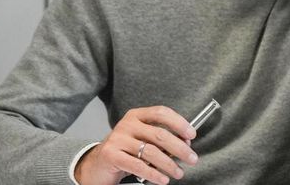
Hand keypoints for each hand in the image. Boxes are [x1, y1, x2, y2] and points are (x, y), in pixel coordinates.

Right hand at [75, 106, 198, 184]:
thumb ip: (161, 138)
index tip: (191, 135)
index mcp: (137, 115)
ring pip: (151, 151)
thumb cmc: (125, 151)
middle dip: (180, 148)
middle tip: (192, 158)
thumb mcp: (143, 139)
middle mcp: (127, 124)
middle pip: (159, 134)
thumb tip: (185, 143)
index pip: (161, 113)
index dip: (179, 123)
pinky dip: (154, 174)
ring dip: (169, 164)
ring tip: (178, 172)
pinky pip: (138, 165)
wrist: (97, 165)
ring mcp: (117, 139)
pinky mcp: (111, 155)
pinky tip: (163, 179)